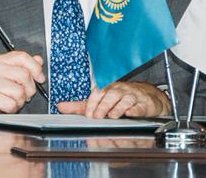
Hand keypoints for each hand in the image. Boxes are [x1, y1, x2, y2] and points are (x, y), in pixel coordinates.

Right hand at [0, 51, 45, 114]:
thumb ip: (24, 66)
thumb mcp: (8, 76)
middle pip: (24, 75)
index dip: (35, 67)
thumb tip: (38, 60)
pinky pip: (11, 104)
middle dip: (29, 89)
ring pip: (19, 91)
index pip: (21, 56)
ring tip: (11, 100)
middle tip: (24, 94)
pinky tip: (4, 107)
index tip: (40, 77)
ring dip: (19, 101)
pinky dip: (12, 109)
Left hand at [56, 81, 170, 118]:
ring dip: (118, 107)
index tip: (89, 115)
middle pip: (110, 95)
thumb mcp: (98, 102)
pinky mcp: (144, 104)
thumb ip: (80, 106)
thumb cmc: (119, 99)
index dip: (92, 103)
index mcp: (106, 88)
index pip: (97, 92)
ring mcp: (132, 96)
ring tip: (112, 116)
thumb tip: (61, 107)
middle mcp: (119, 90)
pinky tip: (130, 114)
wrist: (144, 98)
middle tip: (98, 117)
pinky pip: (140, 106)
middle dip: (103, 106)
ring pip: (125, 99)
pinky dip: (135, 110)